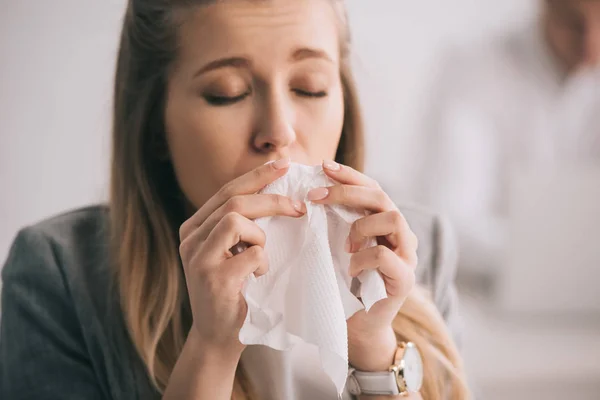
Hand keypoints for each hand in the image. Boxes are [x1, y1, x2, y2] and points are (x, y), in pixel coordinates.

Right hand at [178, 158, 306, 358]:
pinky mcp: (213, 278)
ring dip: (260, 237)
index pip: (227, 191)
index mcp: (194, 228)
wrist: (217, 338)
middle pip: (234, 202)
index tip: (283, 164)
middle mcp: (190, 239)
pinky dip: (262, 263)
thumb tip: (276, 194)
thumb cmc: (233, 292)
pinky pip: (252, 254)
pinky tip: (255, 279)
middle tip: (300, 207)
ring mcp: (198, 258)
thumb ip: (239, 227)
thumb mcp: (230, 253)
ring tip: (260, 259)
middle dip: (273, 200)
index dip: (257, 176)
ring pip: (237, 221)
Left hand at [307, 160, 418, 370]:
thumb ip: (334, 224)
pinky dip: (363, 258)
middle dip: (347, 191)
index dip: (349, 175)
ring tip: (344, 245)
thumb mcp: (337, 248)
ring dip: (361, 226)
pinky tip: (350, 268)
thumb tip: (307, 193)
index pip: (372, 188)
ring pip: (392, 218)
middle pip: (382, 197)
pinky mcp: (405, 279)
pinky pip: (385, 255)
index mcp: (384, 224)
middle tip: (315, 196)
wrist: (358, 326)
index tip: (323, 166)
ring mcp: (407, 256)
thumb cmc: (345, 285)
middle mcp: (400, 235)